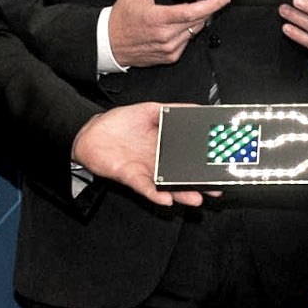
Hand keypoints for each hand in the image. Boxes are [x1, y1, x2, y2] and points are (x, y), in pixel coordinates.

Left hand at [71, 102, 207, 208]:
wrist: (89, 133)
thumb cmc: (117, 123)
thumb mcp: (149, 110)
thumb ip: (172, 110)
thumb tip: (195, 108)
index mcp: (164, 145)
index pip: (188, 156)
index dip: (202, 162)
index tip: (218, 165)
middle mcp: (158, 160)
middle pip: (182, 175)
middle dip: (199, 185)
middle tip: (215, 189)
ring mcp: (146, 170)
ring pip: (167, 186)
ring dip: (182, 194)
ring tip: (195, 198)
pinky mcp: (131, 177)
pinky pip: (145, 188)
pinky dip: (156, 194)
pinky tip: (166, 199)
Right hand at [107, 0, 230, 67]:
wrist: (109, 43)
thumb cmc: (121, 18)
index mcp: (158, 19)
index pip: (192, 12)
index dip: (211, 4)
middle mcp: (166, 36)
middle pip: (198, 20)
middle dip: (205, 8)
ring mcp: (169, 48)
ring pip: (195, 30)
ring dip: (195, 19)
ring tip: (183, 11)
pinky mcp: (170, 56)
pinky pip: (187, 41)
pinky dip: (187, 31)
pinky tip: (175, 25)